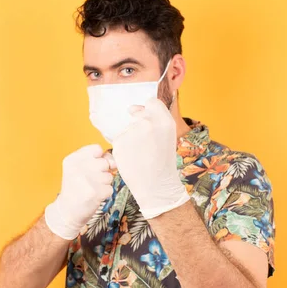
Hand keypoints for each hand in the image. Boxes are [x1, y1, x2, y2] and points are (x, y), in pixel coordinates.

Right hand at [45, 144, 115, 239]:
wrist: (67, 212)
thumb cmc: (75, 188)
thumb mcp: (78, 169)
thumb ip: (96, 160)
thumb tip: (114, 162)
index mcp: (72, 159)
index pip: (97, 149)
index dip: (100, 157)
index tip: (93, 166)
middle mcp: (78, 167)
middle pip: (105, 162)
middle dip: (103, 172)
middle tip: (91, 180)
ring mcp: (88, 180)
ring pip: (109, 176)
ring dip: (104, 184)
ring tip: (91, 189)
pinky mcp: (96, 193)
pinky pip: (110, 188)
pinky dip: (105, 194)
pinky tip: (94, 196)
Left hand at [112, 98, 189, 218]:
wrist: (156, 185)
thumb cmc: (162, 160)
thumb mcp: (167, 135)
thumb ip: (153, 118)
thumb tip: (131, 109)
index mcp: (164, 120)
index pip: (151, 102)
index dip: (148, 112)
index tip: (150, 125)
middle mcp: (148, 123)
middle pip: (137, 115)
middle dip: (139, 127)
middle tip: (147, 146)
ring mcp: (132, 132)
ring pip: (127, 128)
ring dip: (130, 138)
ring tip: (141, 154)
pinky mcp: (119, 142)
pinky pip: (119, 139)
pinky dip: (123, 148)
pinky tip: (132, 158)